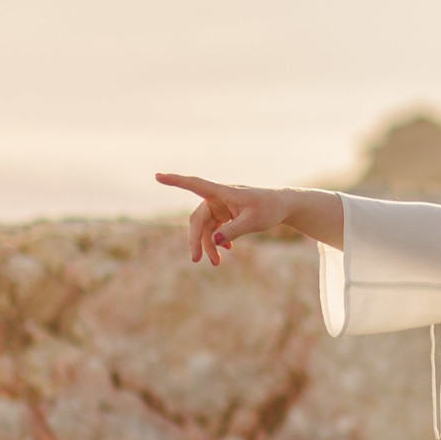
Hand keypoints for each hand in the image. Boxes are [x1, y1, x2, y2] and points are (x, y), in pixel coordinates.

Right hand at [155, 172, 295, 266]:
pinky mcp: (224, 215)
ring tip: (216, 263)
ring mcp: (219, 207)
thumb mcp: (253, 221)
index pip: (194, 184)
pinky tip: (225, 251)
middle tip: (197, 259)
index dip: (175, 181)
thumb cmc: (269, 208)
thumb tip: (214, 241)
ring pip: (205, 228)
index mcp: (222, 192)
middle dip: (196, 240)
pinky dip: (217, 241)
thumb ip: (233, 230)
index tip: (157, 176)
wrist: (283, 206)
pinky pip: (213, 229)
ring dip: (208, 245)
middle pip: (198, 219)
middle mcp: (217, 197)